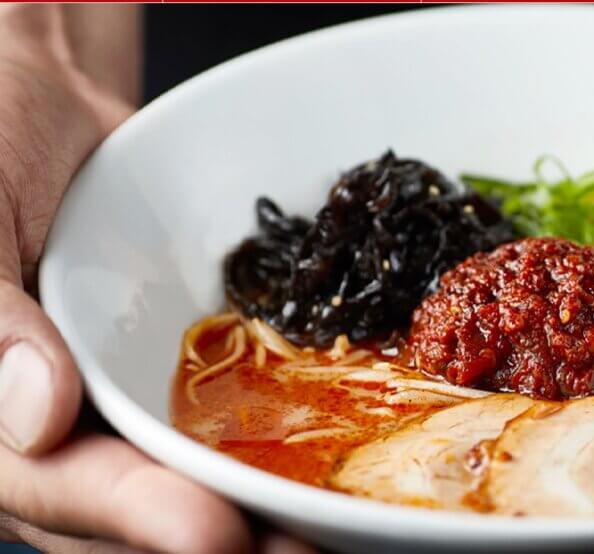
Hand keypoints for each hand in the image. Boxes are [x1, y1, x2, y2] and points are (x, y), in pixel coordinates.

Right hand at [0, 6, 312, 552]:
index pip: (52, 484)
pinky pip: (220, 417)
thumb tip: (37, 418)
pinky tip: (335, 462)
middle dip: (216, 536)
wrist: (43, 103)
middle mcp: (53, 422)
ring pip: (184, 478)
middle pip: (130, 510)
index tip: (210, 534)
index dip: (131, 515)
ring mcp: (120, 400)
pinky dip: (272, 444)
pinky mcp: (176, 371)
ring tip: (334, 530)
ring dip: (257, 511)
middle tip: (301, 551)